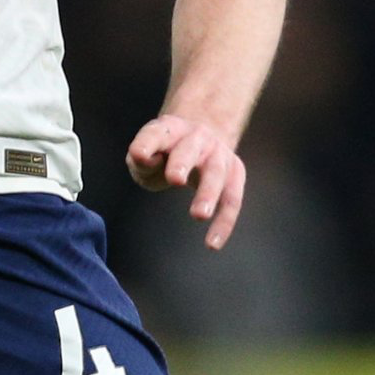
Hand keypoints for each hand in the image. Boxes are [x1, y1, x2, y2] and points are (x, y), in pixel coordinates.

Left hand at [125, 114, 246, 249]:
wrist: (201, 138)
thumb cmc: (164, 153)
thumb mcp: (146, 153)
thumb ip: (142, 159)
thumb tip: (147, 160)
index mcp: (168, 130)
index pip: (155, 134)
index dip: (147, 144)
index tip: (140, 155)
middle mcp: (196, 137)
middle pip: (190, 149)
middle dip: (183, 163)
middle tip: (175, 180)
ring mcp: (218, 154)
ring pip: (216, 173)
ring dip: (208, 193)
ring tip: (199, 215)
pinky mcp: (235, 173)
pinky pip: (232, 199)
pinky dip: (224, 222)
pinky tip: (212, 244)